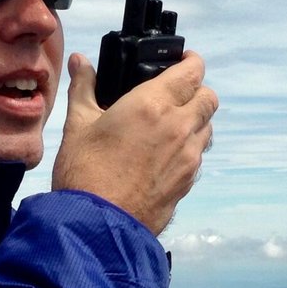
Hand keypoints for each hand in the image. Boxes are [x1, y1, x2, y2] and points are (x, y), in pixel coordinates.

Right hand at [53, 50, 217, 234]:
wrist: (96, 227)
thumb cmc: (84, 172)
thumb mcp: (78, 124)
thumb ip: (83, 87)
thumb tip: (79, 60)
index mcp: (153, 105)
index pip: (193, 71)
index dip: (191, 62)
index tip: (180, 62)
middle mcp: (179, 127)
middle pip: (209, 98)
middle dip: (196, 91)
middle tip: (174, 94)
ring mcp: (188, 158)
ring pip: (207, 128)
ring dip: (195, 121)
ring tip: (168, 126)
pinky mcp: (187, 183)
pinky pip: (197, 157)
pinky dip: (188, 149)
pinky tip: (162, 156)